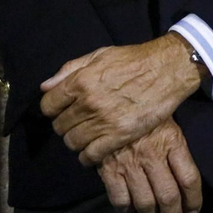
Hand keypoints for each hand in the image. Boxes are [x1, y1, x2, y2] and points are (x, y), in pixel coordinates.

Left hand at [40, 33, 202, 164]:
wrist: (166, 70)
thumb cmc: (133, 60)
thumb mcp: (99, 55)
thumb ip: (70, 70)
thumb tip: (45, 87)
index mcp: (80, 81)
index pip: (48, 106)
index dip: (53, 109)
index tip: (61, 109)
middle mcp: (88, 103)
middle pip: (59, 126)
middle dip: (65, 124)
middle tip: (77, 122)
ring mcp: (103, 121)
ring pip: (72, 142)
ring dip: (76, 140)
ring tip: (86, 135)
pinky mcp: (119, 136)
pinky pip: (91, 155)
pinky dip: (87, 156)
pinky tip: (92, 150)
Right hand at [99, 118, 202, 212]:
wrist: (109, 98)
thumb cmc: (144, 108)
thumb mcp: (167, 119)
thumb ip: (176, 146)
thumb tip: (184, 175)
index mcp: (172, 142)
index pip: (190, 179)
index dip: (194, 201)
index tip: (193, 212)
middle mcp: (153, 156)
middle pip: (169, 197)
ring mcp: (130, 164)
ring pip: (146, 202)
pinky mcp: (109, 169)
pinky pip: (120, 199)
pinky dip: (126, 210)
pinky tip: (129, 210)